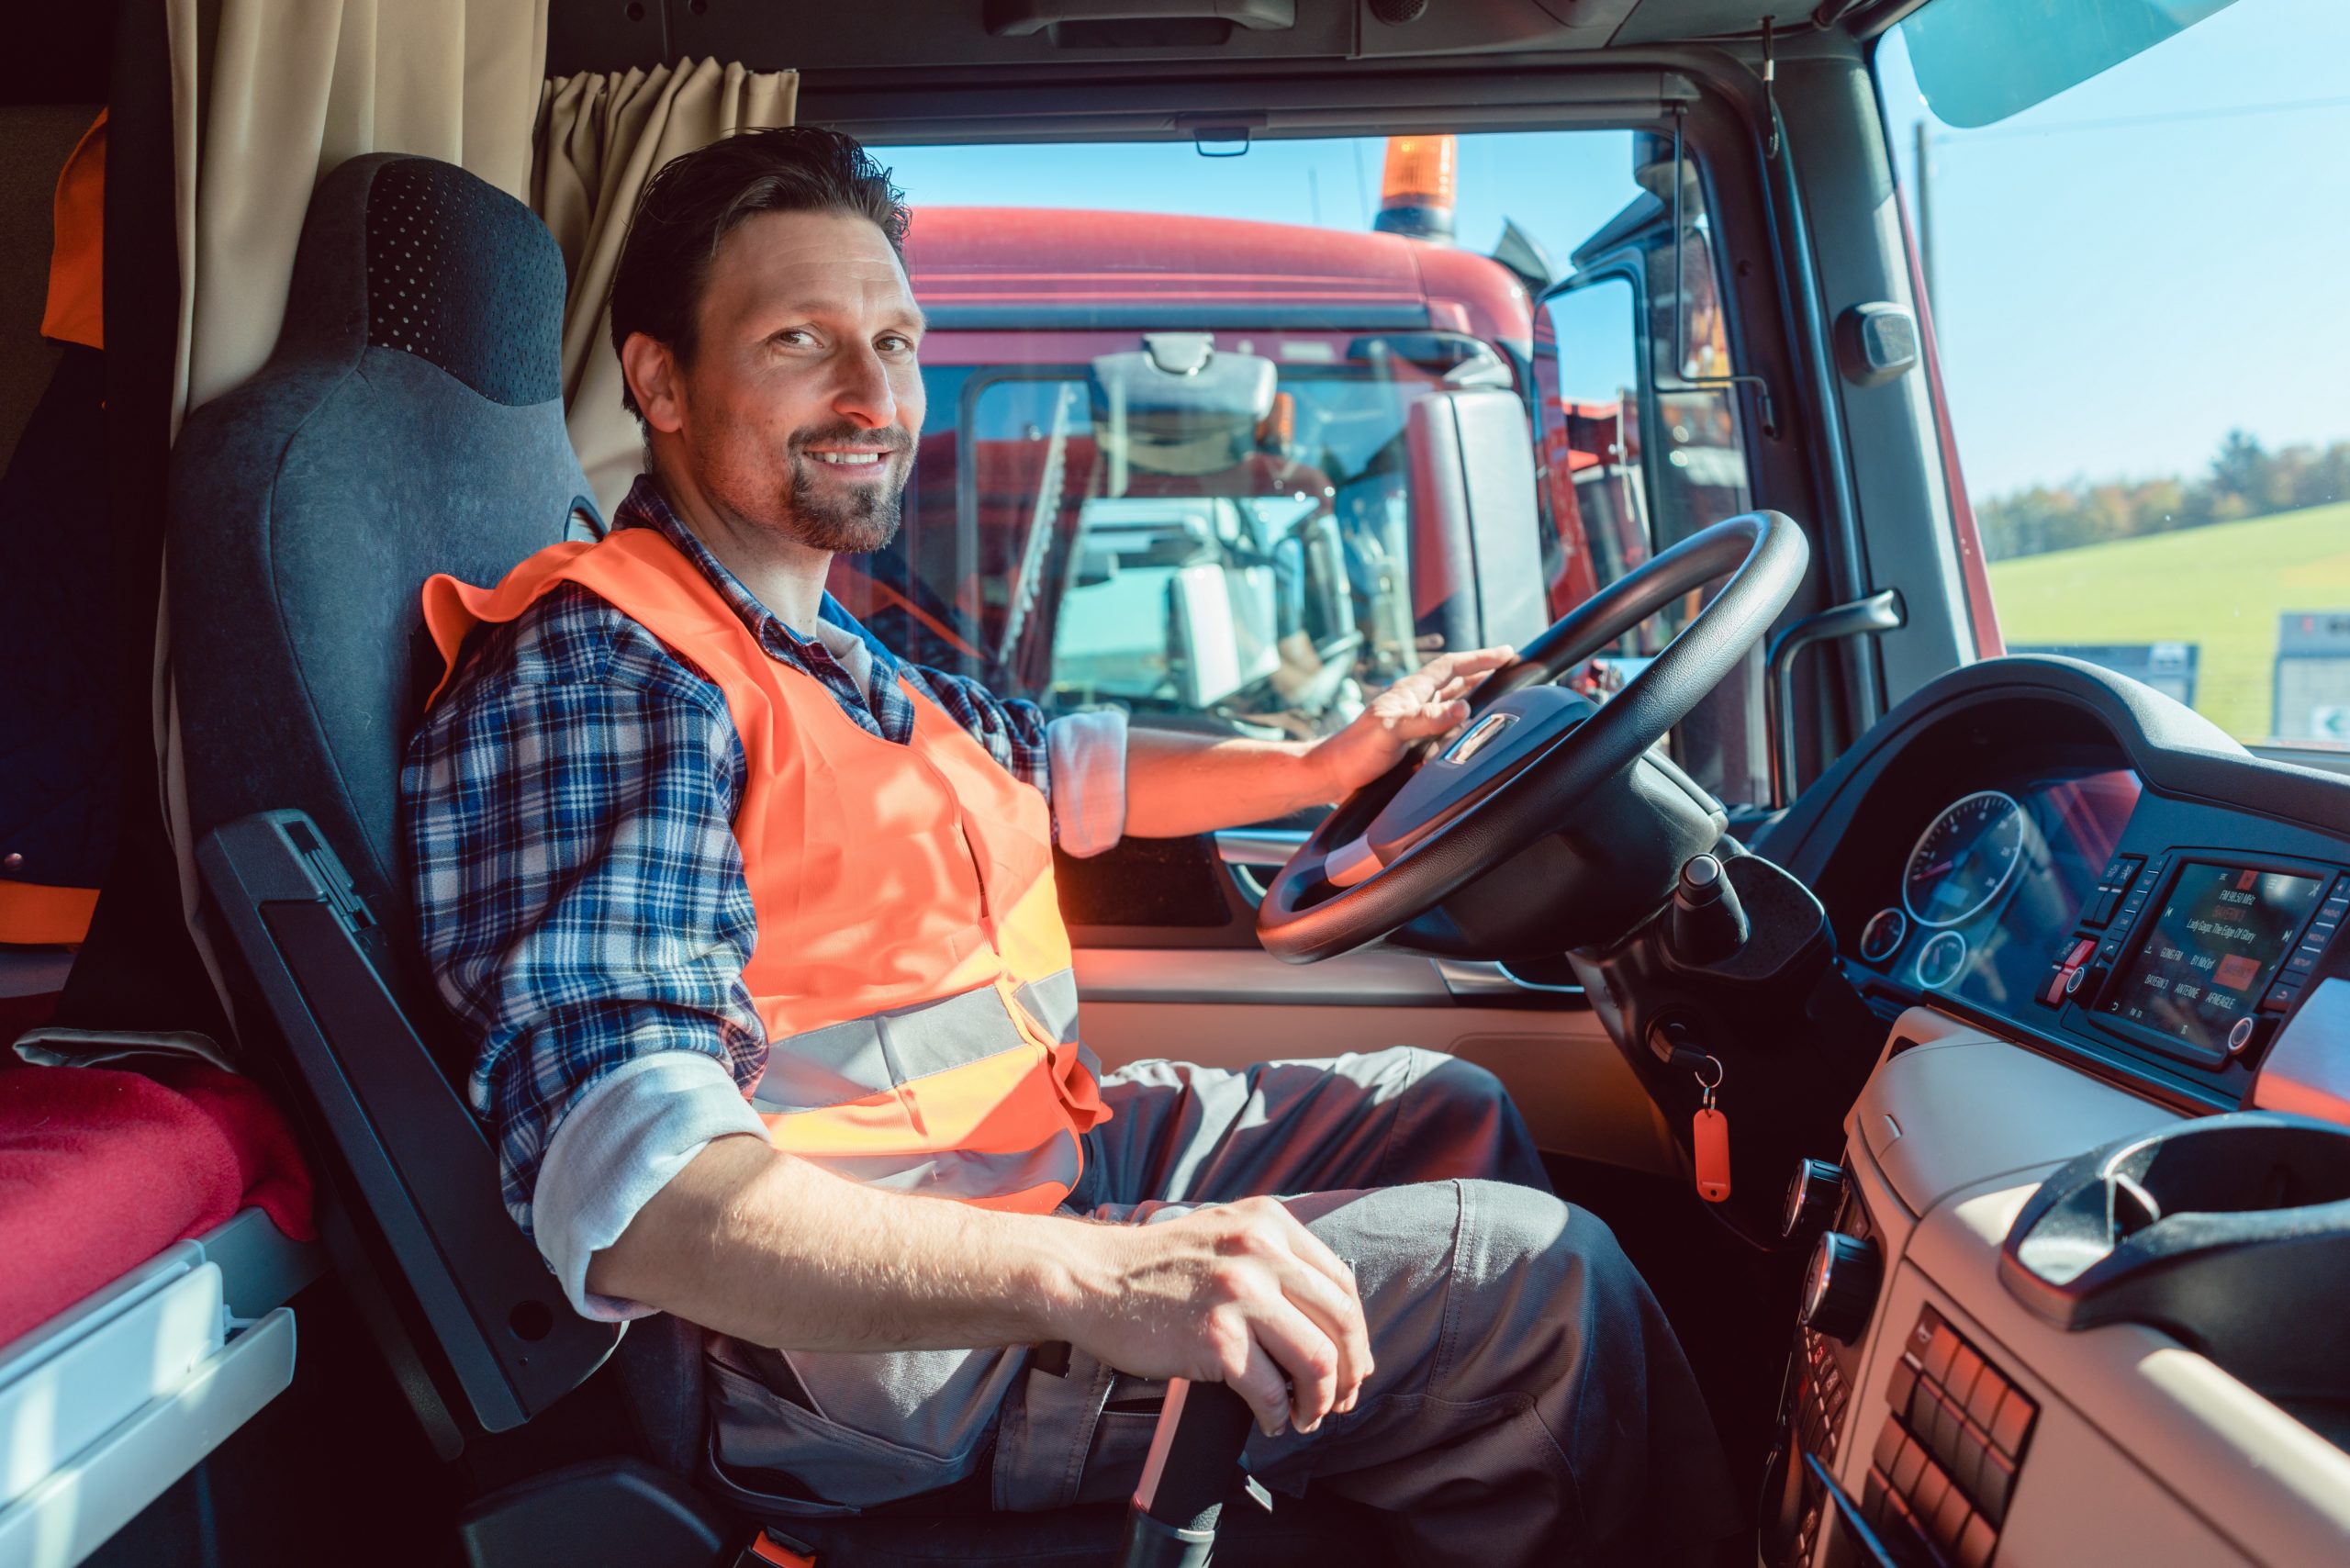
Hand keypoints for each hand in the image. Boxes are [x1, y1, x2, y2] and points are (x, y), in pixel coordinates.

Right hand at [1056, 1197, 1371, 1436]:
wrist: (1090, 1278)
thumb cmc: (1153, 1268)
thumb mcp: (1224, 1235)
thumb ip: (1273, 1260)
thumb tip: (1327, 1325)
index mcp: (1270, 1224)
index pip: (1341, 1284)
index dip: (1356, 1334)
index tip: (1352, 1364)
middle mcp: (1262, 1251)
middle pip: (1340, 1322)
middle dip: (1350, 1372)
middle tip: (1341, 1401)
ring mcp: (1240, 1293)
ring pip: (1317, 1360)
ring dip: (1319, 1401)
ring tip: (1305, 1416)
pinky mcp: (1217, 1338)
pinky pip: (1270, 1392)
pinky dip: (1278, 1417)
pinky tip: (1269, 1421)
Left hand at [1306, 645, 1516, 797]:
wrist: (1331, 776)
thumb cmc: (1354, 751)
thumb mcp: (1392, 731)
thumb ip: (1426, 719)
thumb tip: (1463, 707)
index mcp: (1410, 692)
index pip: (1451, 666)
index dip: (1479, 658)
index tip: (1506, 653)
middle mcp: (1413, 703)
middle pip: (1454, 680)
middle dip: (1482, 672)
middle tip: (1508, 668)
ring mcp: (1412, 722)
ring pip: (1450, 701)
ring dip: (1473, 694)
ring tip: (1496, 690)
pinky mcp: (1410, 742)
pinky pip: (1443, 726)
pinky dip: (1460, 722)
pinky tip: (1466, 730)